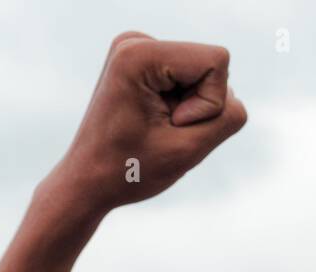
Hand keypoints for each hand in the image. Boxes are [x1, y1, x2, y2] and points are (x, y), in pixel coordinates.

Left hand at [61, 31, 247, 212]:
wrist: (86, 184)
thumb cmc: (128, 173)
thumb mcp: (190, 149)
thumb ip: (230, 116)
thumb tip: (229, 94)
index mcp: (139, 53)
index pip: (217, 61)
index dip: (207, 104)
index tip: (167, 127)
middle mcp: (135, 42)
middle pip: (211, 66)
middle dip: (197, 107)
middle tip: (157, 131)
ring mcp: (137, 50)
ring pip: (202, 77)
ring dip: (189, 110)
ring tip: (153, 129)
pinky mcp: (143, 65)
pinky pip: (190, 82)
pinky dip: (180, 108)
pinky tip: (152, 123)